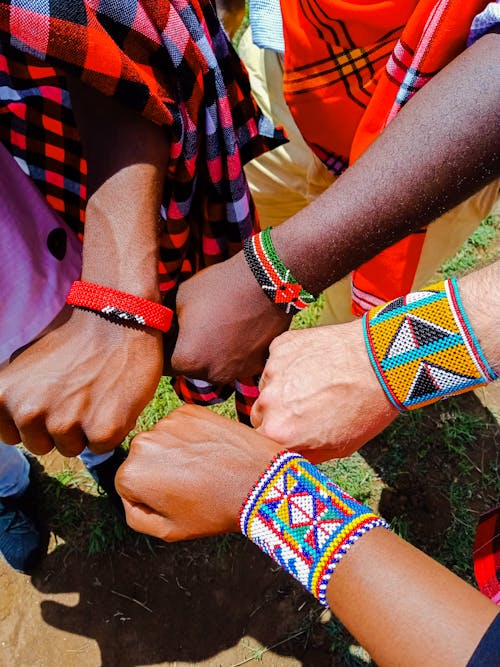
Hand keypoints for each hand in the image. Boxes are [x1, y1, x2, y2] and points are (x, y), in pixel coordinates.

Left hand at [0, 309, 162, 455]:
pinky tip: (113, 399)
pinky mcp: (102, 431)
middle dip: (59, 427)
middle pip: (40, 446)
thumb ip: (11, 396)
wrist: (117, 318)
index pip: (12, 436)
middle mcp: (27, 413)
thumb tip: (11, 421)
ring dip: (85, 428)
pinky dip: (110, 428)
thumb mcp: (23, 362)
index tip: (52, 394)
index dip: (35, 419)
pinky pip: (101, 447)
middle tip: (77, 391)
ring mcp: (65, 424)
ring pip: (71, 448)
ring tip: (96, 393)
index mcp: (2, 396)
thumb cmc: (73, 339)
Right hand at [115, 404, 279, 539]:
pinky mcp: (188, 409)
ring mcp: (166, 422)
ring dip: (175, 452)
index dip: (151, 497)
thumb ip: (137, 517)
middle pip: (143, 460)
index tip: (176, 500)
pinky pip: (180, 426)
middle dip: (160, 471)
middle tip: (192, 484)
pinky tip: (210, 451)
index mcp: (131, 474)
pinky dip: (191, 436)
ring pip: (162, 441)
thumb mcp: (169, 530)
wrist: (258, 480)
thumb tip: (129, 498)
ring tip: (204, 468)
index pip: (127, 486)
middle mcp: (142, 442)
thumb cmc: (214, 509)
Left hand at [169, 252, 291, 383]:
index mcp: (187, 361)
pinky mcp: (255, 366)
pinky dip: (234, 352)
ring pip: (214, 367)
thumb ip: (165, 321)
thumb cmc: (217, 287)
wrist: (265, 282)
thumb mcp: (178, 298)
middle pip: (190, 368)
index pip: (164, 364)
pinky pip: (236, 363)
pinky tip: (238, 330)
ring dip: (213, 353)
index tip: (170, 334)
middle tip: (195, 327)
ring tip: (219, 326)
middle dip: (189, 352)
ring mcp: (236, 373)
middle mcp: (210, 375)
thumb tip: (159, 328)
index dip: (165, 348)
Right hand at [251, 320, 398, 461]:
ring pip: (268, 387)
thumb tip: (289, 456)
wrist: (382, 361)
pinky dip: (291, 364)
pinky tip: (317, 365)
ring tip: (317, 384)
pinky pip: (277, 361)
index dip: (279, 441)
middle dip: (279, 415)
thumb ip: (303, 456)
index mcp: (278, 433)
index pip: (262, 445)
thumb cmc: (366, 407)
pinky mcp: (280, 346)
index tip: (295, 435)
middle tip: (309, 409)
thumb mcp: (338, 448)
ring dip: (284, 389)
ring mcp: (272, 371)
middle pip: (260, 415)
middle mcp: (268, 402)